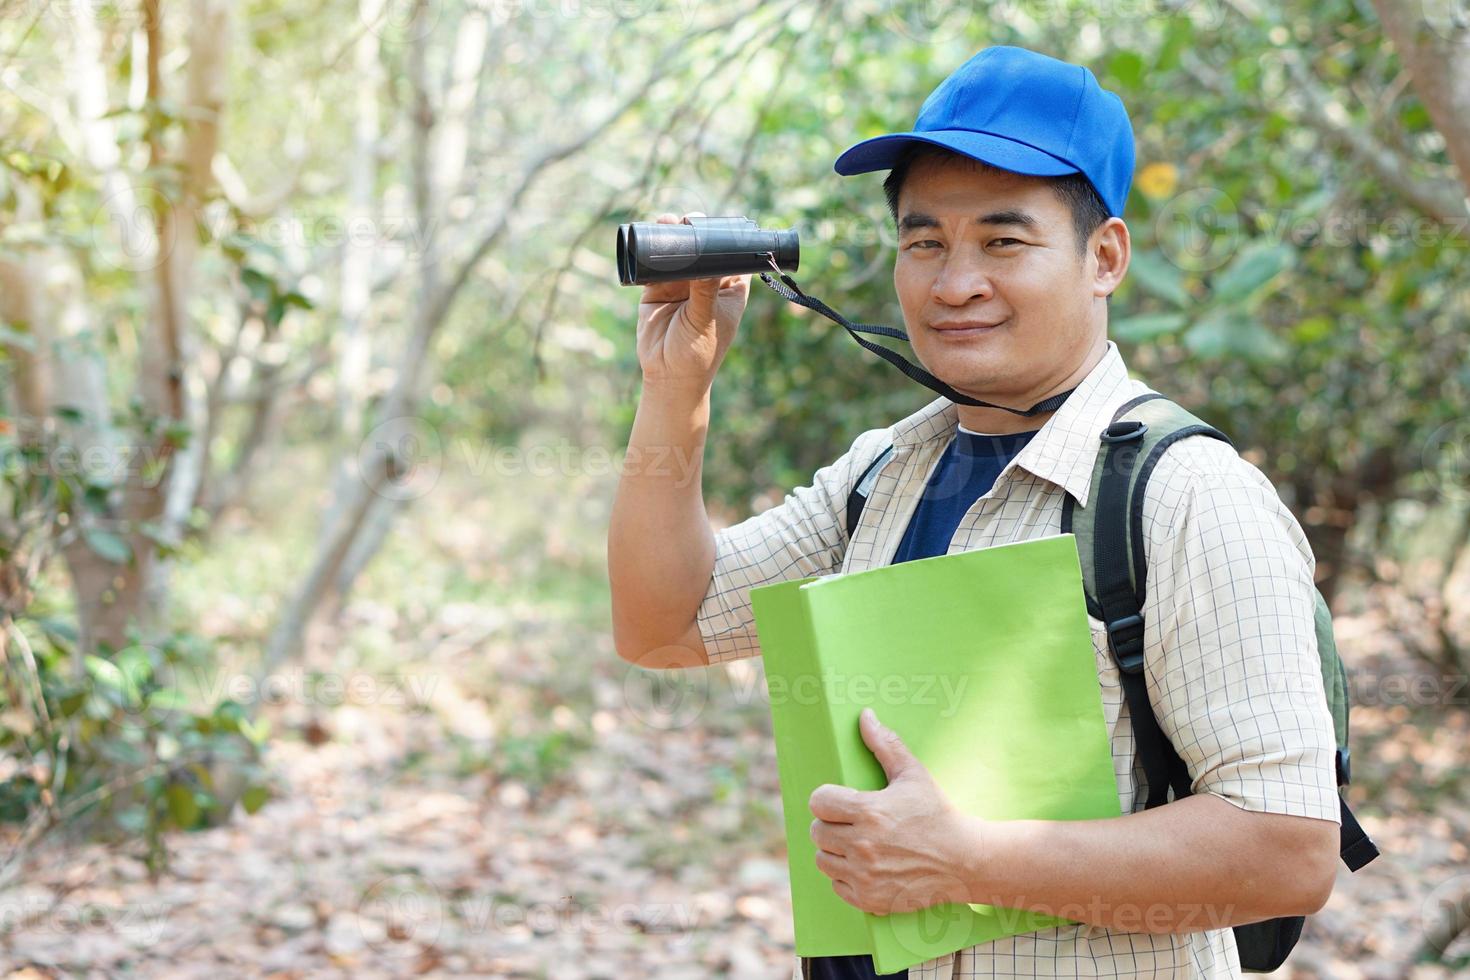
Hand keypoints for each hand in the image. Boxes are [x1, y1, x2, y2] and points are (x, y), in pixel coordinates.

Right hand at [635, 211, 750, 392]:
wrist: (668, 377)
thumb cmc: (698, 354)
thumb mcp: (705, 319)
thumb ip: (705, 290)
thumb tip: (706, 254)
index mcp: (730, 289)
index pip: (733, 254)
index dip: (727, 237)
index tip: (715, 223)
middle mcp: (707, 283)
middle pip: (703, 248)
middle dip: (694, 231)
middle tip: (685, 219)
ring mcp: (681, 284)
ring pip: (678, 252)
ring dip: (672, 236)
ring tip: (665, 221)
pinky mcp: (657, 288)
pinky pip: (655, 264)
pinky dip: (652, 251)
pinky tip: (649, 237)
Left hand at [809, 707, 972, 915]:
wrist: (965, 861)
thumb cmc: (938, 814)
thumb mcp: (914, 774)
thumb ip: (886, 744)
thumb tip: (865, 716)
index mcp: (869, 812)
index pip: (819, 802)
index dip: (828, 799)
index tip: (841, 801)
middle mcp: (862, 845)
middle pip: (817, 831)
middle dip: (831, 824)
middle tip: (852, 823)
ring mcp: (864, 875)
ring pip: (822, 859)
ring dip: (834, 851)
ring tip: (857, 844)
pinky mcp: (869, 899)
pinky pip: (836, 885)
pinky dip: (845, 877)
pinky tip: (865, 866)